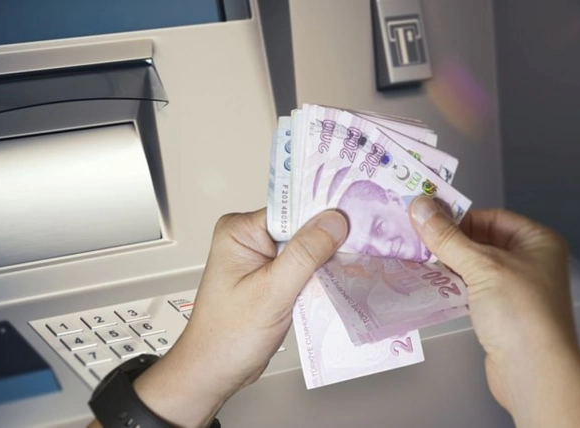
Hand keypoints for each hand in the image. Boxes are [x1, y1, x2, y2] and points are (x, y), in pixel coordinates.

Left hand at [114, 209, 346, 426]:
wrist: (215, 371)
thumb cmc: (227, 336)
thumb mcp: (270, 293)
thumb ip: (304, 255)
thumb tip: (333, 221)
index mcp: (239, 231)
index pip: (290, 208)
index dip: (323, 213)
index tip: (355, 216)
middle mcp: (249, 238)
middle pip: (301, 225)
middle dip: (329, 236)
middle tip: (364, 240)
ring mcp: (262, 258)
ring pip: (306, 246)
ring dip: (327, 256)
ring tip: (355, 260)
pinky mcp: (272, 276)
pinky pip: (304, 265)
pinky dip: (320, 272)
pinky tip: (338, 277)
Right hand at [410, 196, 579, 427]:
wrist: (533, 371)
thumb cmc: (520, 313)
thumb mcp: (481, 266)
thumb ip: (447, 237)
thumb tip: (420, 207)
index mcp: (536, 241)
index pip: (490, 217)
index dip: (458, 217)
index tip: (426, 219)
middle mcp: (529, 261)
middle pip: (479, 241)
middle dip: (447, 242)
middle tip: (414, 239)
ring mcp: (515, 288)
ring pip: (472, 266)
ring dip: (445, 264)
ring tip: (416, 261)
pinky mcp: (499, 311)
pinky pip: (470, 288)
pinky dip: (450, 286)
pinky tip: (429, 285)